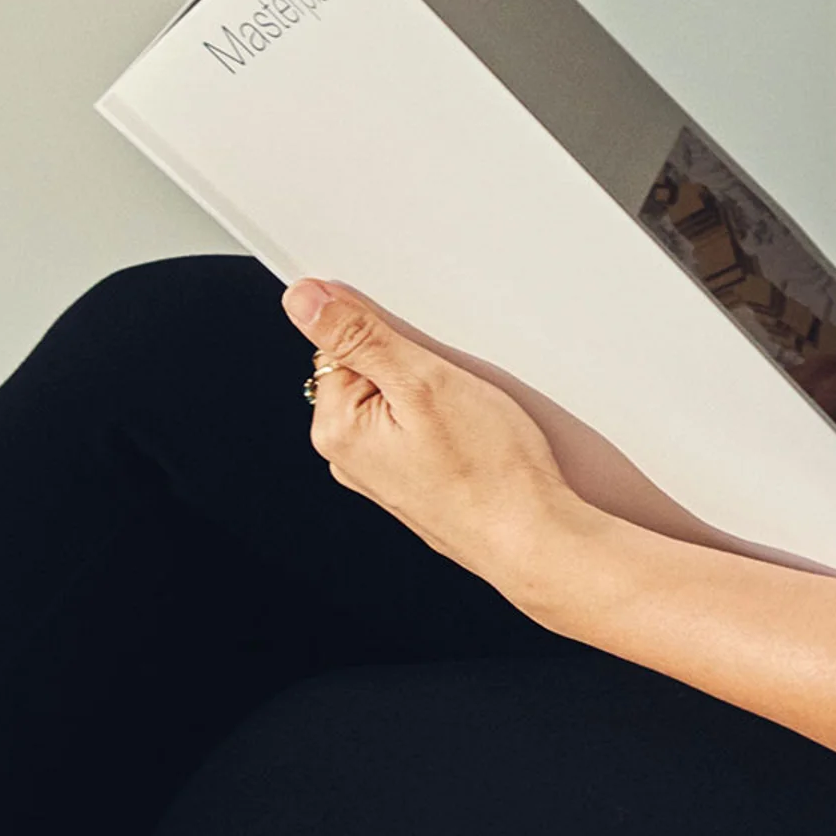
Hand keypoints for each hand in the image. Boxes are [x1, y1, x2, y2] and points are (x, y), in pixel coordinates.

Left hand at [287, 278, 590, 597]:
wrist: (531, 536)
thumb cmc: (488, 472)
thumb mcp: (423, 382)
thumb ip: (360, 337)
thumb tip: (304, 299)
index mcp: (336, 427)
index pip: (342, 345)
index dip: (392, 338)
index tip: (426, 360)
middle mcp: (347, 454)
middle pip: (368, 371)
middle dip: (413, 366)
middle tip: (454, 391)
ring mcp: (378, 471)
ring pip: (396, 399)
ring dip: (431, 394)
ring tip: (467, 418)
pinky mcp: (409, 480)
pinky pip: (414, 427)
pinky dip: (442, 421)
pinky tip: (470, 436)